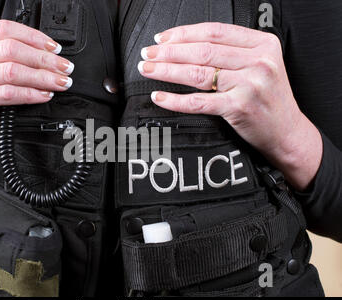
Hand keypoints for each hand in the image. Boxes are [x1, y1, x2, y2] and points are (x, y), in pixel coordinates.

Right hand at [0, 20, 74, 198]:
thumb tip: (43, 53)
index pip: (3, 28)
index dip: (34, 37)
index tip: (54, 48)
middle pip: (10, 49)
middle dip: (44, 58)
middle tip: (64, 68)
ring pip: (12, 71)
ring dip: (42, 77)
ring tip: (60, 82)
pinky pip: (7, 93)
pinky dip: (30, 94)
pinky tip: (44, 95)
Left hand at [138, 22, 321, 190]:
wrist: (288, 132)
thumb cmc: (269, 99)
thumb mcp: (262, 65)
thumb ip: (234, 52)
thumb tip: (188, 46)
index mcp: (263, 44)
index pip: (214, 31)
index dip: (183, 33)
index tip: (162, 38)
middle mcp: (258, 61)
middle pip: (202, 50)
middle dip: (168, 51)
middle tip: (148, 54)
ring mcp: (250, 84)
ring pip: (197, 73)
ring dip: (166, 71)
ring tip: (147, 70)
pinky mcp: (240, 107)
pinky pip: (198, 102)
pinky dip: (175, 99)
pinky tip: (159, 96)